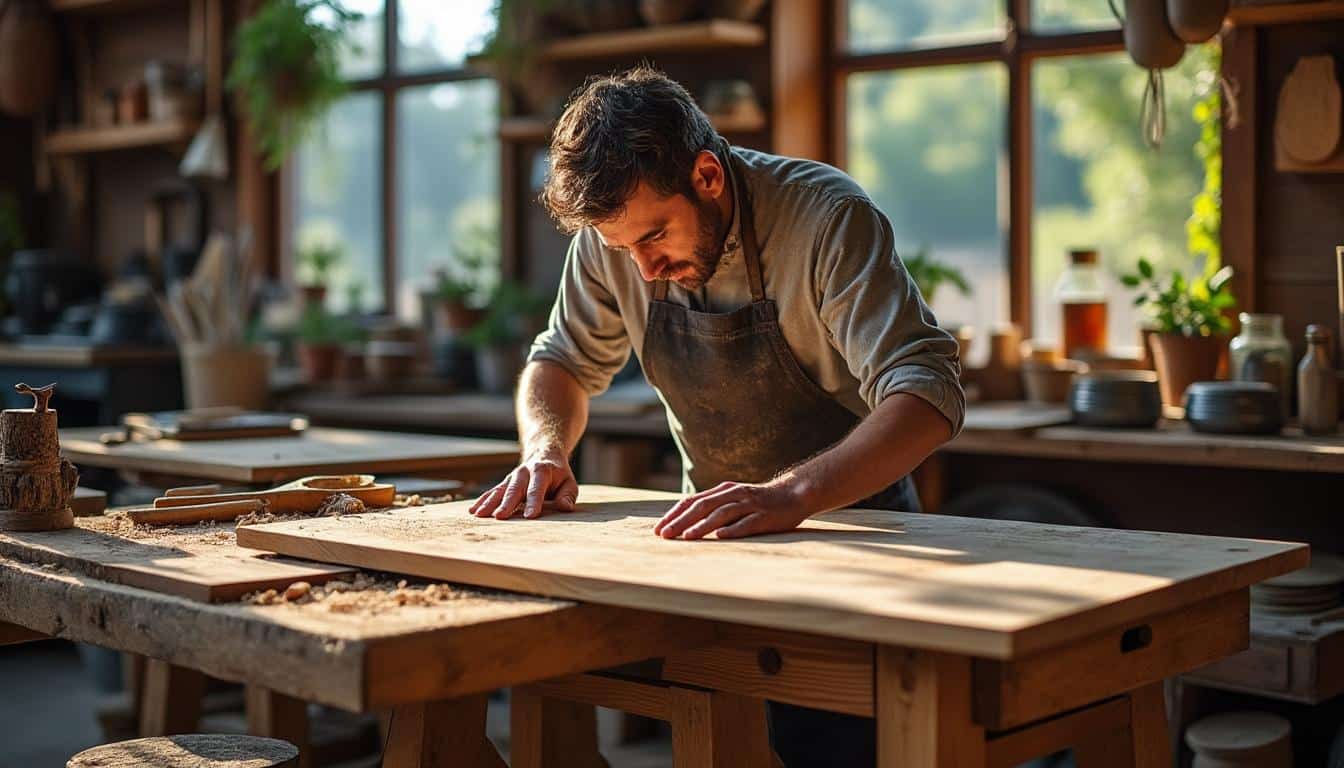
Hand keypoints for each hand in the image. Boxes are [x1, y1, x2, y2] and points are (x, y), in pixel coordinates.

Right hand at [469, 449, 578, 519]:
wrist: (543, 455)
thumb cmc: (558, 476)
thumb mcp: (569, 483)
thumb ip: (567, 496)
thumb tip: (566, 507)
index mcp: (542, 472)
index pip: (537, 489)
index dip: (534, 502)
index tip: (530, 516)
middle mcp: (523, 473)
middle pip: (514, 490)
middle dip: (507, 503)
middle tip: (500, 516)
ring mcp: (511, 478)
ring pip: (499, 491)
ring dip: (489, 503)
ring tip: (479, 515)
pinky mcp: (504, 483)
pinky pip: (492, 492)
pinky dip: (482, 501)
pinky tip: (472, 510)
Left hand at [653, 481, 811, 539]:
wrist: (794, 493)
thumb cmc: (759, 501)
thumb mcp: (733, 498)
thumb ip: (714, 506)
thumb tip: (686, 521)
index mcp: (722, 491)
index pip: (692, 502)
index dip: (674, 515)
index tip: (658, 529)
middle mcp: (733, 495)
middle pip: (702, 507)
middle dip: (681, 521)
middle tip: (664, 535)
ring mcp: (749, 505)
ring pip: (721, 514)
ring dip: (702, 526)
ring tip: (686, 537)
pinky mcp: (764, 516)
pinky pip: (746, 524)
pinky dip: (732, 530)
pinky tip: (719, 537)